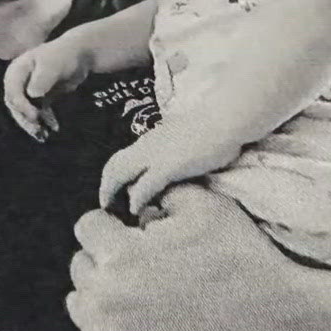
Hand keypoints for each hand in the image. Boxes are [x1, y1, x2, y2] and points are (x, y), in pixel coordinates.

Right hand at [2, 35, 94, 139]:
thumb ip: (41, 79)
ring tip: (43, 134)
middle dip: (25, 118)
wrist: (79, 55)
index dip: (21, 105)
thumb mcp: (52, 65)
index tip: (34, 115)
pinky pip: (38, 112)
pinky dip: (44, 120)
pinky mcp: (40, 97)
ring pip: (25, 111)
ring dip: (33, 123)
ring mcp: (29, 90)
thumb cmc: (63, 56)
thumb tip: (32, 95)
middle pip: (15, 104)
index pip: (12, 92)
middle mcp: (19, 81)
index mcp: (17, 70)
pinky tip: (53, 127)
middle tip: (37, 130)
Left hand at [65, 199, 328, 330]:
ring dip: (100, 300)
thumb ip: (162, 193)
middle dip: (106, 261)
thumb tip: (139, 204)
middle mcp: (106, 298)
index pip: (88, 228)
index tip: (133, 235)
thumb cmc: (245, 260)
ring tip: (138, 299)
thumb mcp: (207, 206)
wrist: (278, 323)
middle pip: (81, 269)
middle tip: (143, 268)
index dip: (113, 226)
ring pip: (80, 309)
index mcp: (120, 254)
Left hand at [98, 119, 243, 216]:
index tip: (115, 191)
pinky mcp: (168, 167)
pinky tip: (135, 210)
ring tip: (114, 210)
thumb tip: (171, 164)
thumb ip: (172, 150)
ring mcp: (155, 155)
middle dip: (106, 186)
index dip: (113, 175)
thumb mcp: (184, 139)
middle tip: (106, 205)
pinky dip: (136, 199)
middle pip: (114, 165)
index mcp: (152, 139)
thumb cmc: (213, 129)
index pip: (122, 157)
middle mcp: (147, 145)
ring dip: (112, 192)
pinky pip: (143, 186)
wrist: (225, 120)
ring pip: (120, 173)